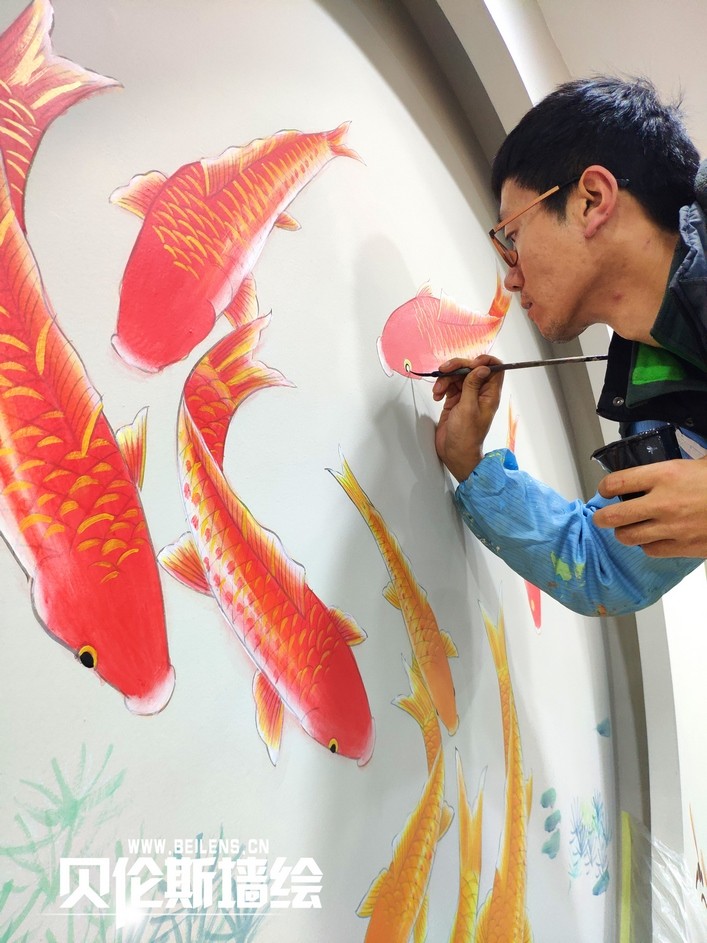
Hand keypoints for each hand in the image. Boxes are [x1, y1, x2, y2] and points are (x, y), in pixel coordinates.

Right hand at [433, 355, 503, 481]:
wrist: (455, 453)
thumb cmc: (466, 436)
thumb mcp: (468, 408)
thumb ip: (473, 385)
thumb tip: (482, 367)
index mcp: (490, 394)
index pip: (494, 369)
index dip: (483, 361)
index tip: (470, 363)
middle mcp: (480, 393)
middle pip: (472, 369)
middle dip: (457, 367)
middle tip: (445, 370)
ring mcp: (467, 396)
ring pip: (458, 376)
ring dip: (446, 379)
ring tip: (438, 391)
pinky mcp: (455, 401)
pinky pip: (449, 386)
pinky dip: (442, 387)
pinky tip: (437, 396)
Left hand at [593, 455, 706, 557]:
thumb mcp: (701, 462)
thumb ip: (674, 466)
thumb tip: (659, 465)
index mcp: (665, 475)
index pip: (617, 482)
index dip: (605, 487)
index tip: (605, 489)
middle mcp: (663, 503)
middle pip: (614, 515)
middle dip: (602, 517)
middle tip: (602, 516)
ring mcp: (671, 528)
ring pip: (628, 537)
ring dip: (623, 533)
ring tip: (625, 528)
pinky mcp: (683, 547)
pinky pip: (650, 550)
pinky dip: (646, 545)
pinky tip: (651, 538)